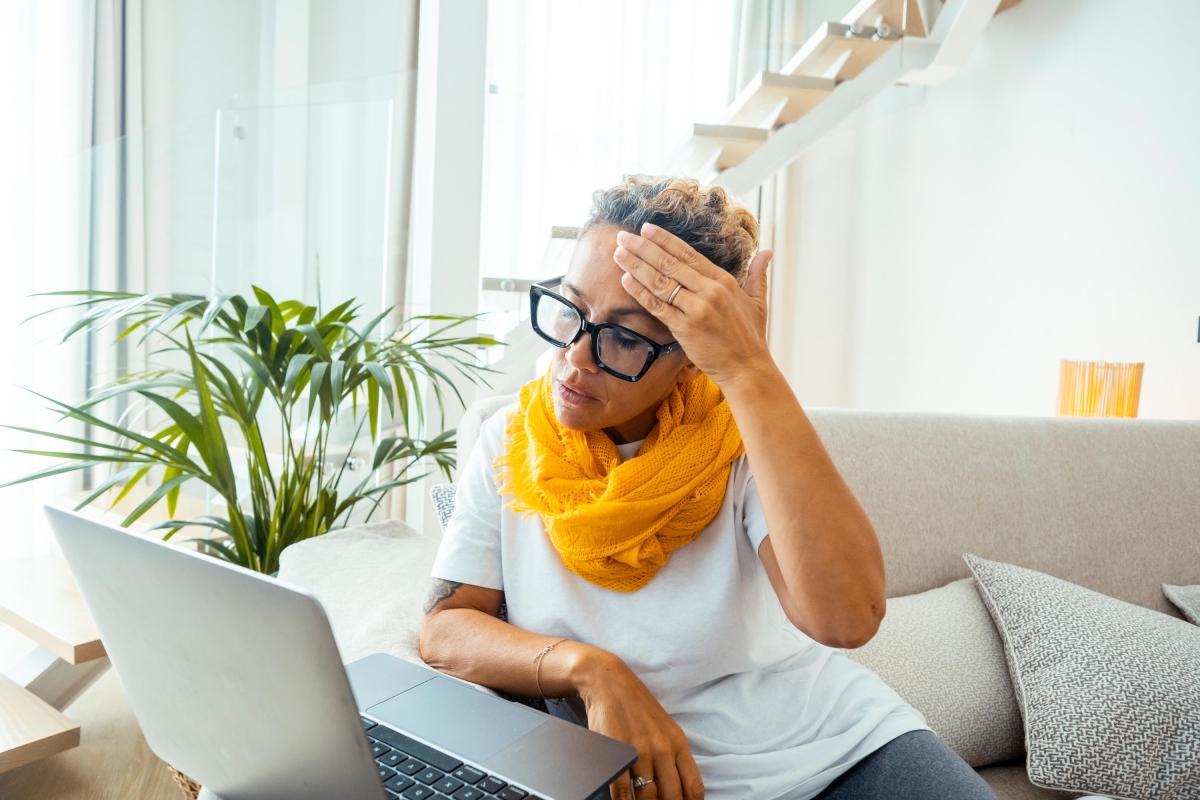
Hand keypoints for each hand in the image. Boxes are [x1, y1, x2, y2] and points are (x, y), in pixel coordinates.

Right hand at [574, 650, 703, 799]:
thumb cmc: (638, 708)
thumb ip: (675, 757)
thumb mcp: (665, 729)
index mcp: (678, 743)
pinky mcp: (617, 752)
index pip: (693, 786)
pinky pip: (622, 790)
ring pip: (647, 797)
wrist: (610, 683)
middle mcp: (662, 748)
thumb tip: (680, 790)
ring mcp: (639, 751)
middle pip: (672, 796)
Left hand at [613, 223, 773, 389]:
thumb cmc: (751, 338)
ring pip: (660, 282)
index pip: (688, 253)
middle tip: (623, 236)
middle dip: (643, 248)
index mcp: (724, 281)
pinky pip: (657, 306)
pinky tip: (626, 280)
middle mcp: (710, 291)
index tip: (646, 229)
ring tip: (619, 253)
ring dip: (636, 266)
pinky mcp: (685, 328)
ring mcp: (697, 309)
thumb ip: (758, 274)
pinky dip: (640, 292)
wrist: (748, 369)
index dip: (665, 240)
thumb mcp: (758, 301)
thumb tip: (766, 252)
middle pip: (670, 263)